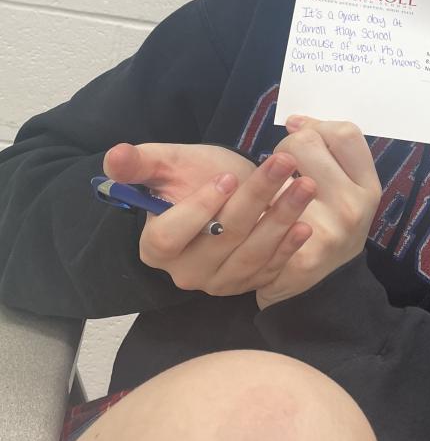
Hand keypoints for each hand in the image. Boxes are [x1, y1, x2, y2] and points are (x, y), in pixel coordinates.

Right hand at [104, 141, 318, 296]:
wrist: (226, 192)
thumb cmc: (193, 175)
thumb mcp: (167, 163)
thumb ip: (139, 162)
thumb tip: (113, 157)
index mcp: (157, 246)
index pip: (171, 236)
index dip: (197, 210)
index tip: (226, 178)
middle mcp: (186, 272)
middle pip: (221, 239)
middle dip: (256, 198)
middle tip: (284, 163)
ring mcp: (219, 282)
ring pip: (251, 254)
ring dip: (281, 219)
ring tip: (304, 185)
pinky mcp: (248, 284)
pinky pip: (270, 270)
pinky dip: (289, 248)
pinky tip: (305, 224)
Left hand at [254, 118, 382, 310]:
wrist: (324, 293)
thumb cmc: (331, 228)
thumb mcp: (348, 191)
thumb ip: (331, 154)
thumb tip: (295, 120)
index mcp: (369, 187)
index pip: (344, 133)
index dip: (316, 125)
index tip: (299, 130)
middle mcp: (355, 206)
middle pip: (307, 144)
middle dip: (285, 147)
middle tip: (281, 164)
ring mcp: (329, 231)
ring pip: (278, 172)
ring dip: (265, 174)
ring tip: (266, 185)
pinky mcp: (299, 255)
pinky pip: (261, 209)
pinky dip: (250, 203)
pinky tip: (249, 210)